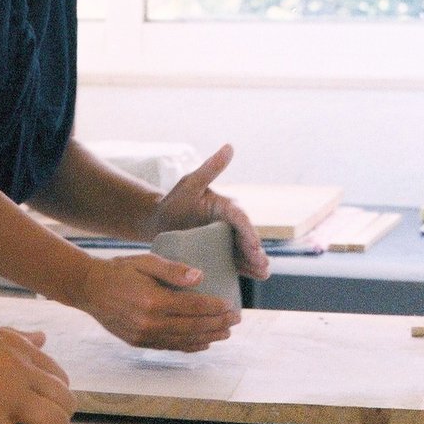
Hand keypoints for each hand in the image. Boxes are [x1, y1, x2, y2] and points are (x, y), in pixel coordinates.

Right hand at [79, 254, 239, 351]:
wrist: (89, 289)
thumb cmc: (119, 270)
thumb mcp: (146, 261)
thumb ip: (173, 270)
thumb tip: (200, 277)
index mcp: (153, 301)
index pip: (193, 306)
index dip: (215, 307)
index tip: (231, 305)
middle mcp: (150, 322)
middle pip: (193, 327)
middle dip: (218, 324)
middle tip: (236, 320)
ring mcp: (144, 335)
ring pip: (183, 341)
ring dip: (208, 338)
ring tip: (225, 334)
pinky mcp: (138, 342)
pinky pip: (169, 347)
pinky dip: (188, 346)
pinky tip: (202, 343)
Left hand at [150, 144, 270, 280]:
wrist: (160, 222)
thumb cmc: (174, 200)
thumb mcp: (190, 183)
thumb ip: (209, 168)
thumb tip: (229, 147)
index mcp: (225, 206)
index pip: (240, 218)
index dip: (248, 231)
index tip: (254, 244)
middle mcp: (229, 222)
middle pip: (246, 237)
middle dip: (256, 251)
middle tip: (262, 263)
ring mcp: (226, 238)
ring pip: (245, 251)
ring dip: (256, 262)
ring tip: (264, 273)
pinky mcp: (221, 251)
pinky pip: (236, 260)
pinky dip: (247, 268)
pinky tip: (257, 277)